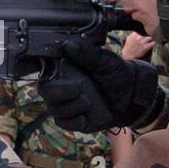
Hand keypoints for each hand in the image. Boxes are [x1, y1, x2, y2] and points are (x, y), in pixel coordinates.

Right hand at [39, 39, 163, 132]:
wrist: (132, 95)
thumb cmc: (116, 73)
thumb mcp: (104, 60)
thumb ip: (87, 52)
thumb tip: (68, 44)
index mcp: (65, 67)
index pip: (42, 67)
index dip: (37, 68)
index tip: (46, 69)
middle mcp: (62, 84)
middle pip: (44, 90)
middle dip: (57, 91)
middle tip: (78, 88)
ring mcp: (66, 102)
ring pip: (53, 107)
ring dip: (70, 106)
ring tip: (89, 101)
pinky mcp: (73, 119)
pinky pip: (63, 123)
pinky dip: (73, 121)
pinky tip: (86, 117)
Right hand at [120, 32, 154, 60]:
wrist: (128, 55)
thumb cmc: (128, 47)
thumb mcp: (129, 38)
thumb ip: (133, 34)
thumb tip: (137, 31)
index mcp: (134, 35)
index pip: (141, 31)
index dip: (143, 32)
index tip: (143, 34)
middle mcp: (139, 38)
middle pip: (146, 33)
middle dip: (146, 35)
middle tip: (147, 37)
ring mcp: (142, 42)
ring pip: (150, 37)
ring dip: (150, 39)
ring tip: (150, 40)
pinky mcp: (145, 47)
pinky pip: (152, 43)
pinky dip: (153, 43)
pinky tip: (152, 44)